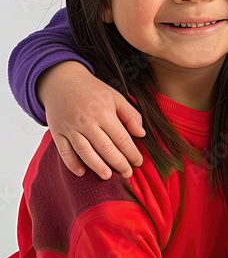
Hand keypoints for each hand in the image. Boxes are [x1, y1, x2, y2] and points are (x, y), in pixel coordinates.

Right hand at [38, 62, 145, 177]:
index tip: (138, 162)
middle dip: (119, 164)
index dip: (131, 153)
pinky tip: (81, 172)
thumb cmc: (91, 90)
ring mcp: (70, 128)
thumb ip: (130, 115)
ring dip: (97, 166)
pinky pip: (64, 151)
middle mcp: (86, 121)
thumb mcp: (115, 97)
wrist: (61, 81)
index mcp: (103, 112)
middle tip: (127, 174)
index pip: (121, 138)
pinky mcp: (57, 132)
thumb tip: (141, 134)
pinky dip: (71, 163)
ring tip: (107, 176)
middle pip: (105, 148)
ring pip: (85, 152)